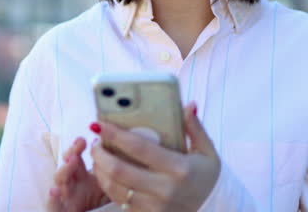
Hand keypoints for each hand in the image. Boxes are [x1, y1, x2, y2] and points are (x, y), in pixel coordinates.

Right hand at [47, 137, 109, 211]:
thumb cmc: (97, 205)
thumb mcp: (106, 188)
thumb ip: (110, 174)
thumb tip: (120, 155)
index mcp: (80, 176)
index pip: (76, 157)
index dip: (77, 147)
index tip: (83, 140)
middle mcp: (69, 184)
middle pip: (67, 165)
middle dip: (71, 154)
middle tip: (79, 147)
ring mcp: (62, 197)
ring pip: (59, 180)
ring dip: (64, 170)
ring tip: (72, 161)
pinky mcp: (58, 210)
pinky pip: (53, 205)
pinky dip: (53, 198)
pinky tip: (55, 191)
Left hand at [89, 103, 220, 210]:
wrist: (212, 210)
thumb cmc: (206, 178)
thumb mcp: (207, 152)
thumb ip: (195, 129)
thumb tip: (189, 105)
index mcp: (179, 169)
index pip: (139, 148)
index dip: (115, 135)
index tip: (100, 124)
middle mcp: (165, 189)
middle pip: (119, 170)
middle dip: (100, 153)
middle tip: (95, 141)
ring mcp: (154, 206)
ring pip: (114, 187)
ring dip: (99, 169)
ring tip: (98, 155)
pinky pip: (119, 200)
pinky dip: (107, 185)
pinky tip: (105, 172)